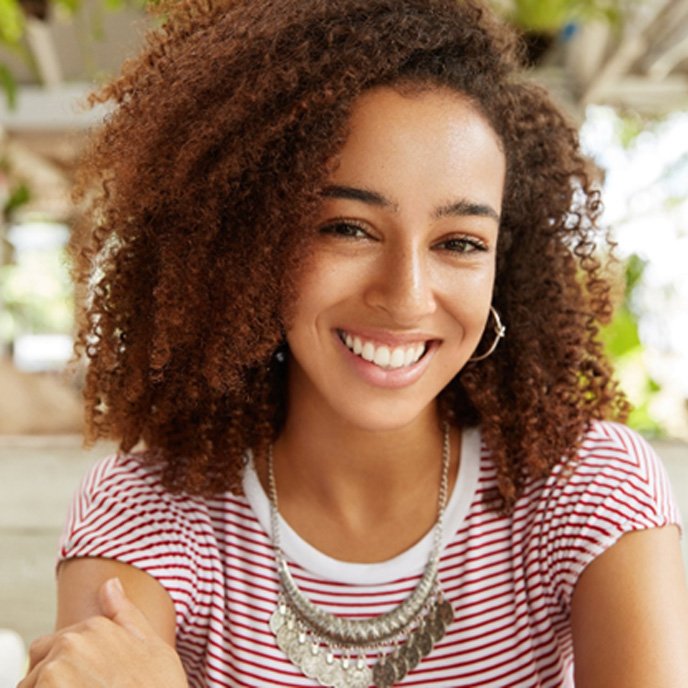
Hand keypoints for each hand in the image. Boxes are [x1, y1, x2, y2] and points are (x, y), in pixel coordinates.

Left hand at [19, 577, 186, 687]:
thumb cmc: (160, 687)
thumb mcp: (152, 647)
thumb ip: (126, 614)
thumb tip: (109, 585)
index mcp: (96, 627)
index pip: (54, 647)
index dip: (70, 670)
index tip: (90, 682)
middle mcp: (71, 643)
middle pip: (37, 666)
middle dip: (51, 682)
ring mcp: (55, 672)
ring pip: (32, 686)